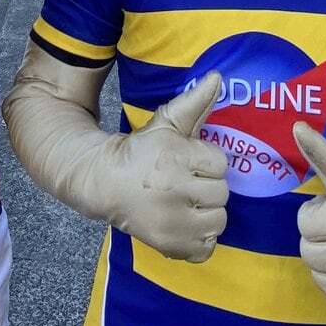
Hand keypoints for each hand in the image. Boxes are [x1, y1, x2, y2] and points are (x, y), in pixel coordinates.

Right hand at [108, 75, 229, 261]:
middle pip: (222, 193)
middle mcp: (175, 191)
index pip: (220, 163)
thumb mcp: (166, 123)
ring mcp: (173, 223)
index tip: (184, 163)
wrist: (103, 183)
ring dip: (206, 213)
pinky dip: (199, 240)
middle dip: (205, 187)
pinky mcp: (170, 246)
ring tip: (184, 204)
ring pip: (218, 220)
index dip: (204, 162)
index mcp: (176, 157)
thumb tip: (219, 77)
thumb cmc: (140, 152)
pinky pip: (206, 248)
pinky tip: (184, 224)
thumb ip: (195, 102)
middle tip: (182, 184)